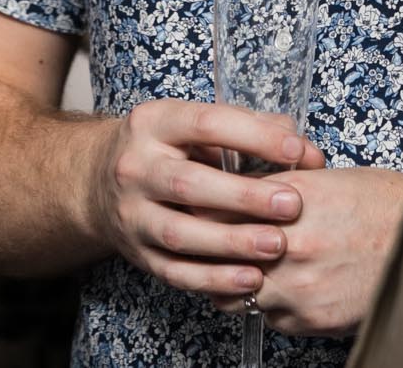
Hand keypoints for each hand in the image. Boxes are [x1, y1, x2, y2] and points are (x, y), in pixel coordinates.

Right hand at [82, 98, 327, 300]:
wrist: (98, 182)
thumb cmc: (166, 149)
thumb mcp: (193, 125)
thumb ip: (250, 129)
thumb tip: (305, 150)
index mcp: (154, 123)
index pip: (206, 124)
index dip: (255, 137)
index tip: (297, 151)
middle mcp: (136, 167)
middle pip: (188, 184)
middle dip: (244, 196)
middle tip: (292, 205)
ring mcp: (132, 213)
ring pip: (179, 233)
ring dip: (232, 243)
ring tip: (276, 246)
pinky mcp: (137, 253)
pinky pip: (175, 272)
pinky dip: (214, 279)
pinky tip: (250, 280)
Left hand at [210, 163, 402, 336]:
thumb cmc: (380, 203)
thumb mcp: (322, 179)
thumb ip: (273, 187)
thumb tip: (234, 191)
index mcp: (286, 200)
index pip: (214, 208)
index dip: (202, 211)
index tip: (199, 212)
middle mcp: (287, 244)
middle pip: (215, 254)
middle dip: (210, 250)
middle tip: (211, 246)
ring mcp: (298, 286)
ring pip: (234, 294)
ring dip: (234, 283)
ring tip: (248, 271)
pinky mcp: (311, 318)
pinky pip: (269, 318)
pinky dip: (271, 306)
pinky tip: (287, 289)